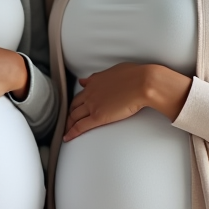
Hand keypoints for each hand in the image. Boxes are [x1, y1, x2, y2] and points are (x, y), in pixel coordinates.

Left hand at [63, 63, 191, 141]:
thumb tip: (86, 80)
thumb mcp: (114, 71)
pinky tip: (67, 137)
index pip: (81, 94)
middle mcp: (90, 92)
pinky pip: (80, 126)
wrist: (142, 83)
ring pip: (74, 116)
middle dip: (70, 113)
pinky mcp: (98, 116)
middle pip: (74, 105)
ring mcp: (93, 105)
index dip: (76, 102)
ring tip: (66, 130)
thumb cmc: (135, 75)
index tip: (75, 106)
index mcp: (95, 81)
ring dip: (69, 124)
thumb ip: (99, 77)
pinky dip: (71, 132)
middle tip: (68, 120)